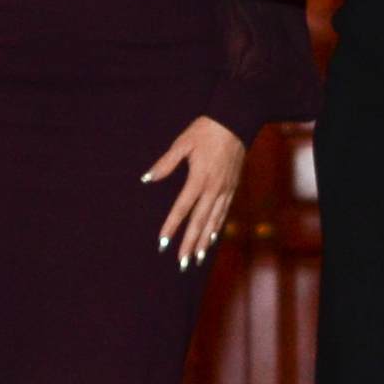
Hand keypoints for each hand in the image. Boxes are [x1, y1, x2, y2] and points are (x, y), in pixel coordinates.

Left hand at [144, 115, 248, 266]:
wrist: (236, 120)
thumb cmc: (206, 130)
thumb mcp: (182, 143)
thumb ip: (165, 164)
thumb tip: (147, 178)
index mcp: (198, 178)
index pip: (182, 208)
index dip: (172, 226)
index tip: (163, 243)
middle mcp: (213, 188)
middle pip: (199, 222)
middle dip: (189, 243)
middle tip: (182, 263)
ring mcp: (225, 189)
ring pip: (213, 221)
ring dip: (204, 241)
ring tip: (196, 258)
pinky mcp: (233, 187)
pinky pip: (224, 212)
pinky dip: (217, 228)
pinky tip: (212, 239)